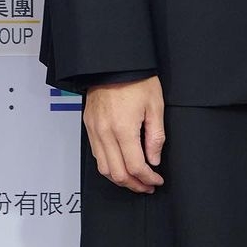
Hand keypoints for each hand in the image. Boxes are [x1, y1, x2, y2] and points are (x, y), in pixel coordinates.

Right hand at [83, 75, 165, 193]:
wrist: (113, 61)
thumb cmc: (136, 78)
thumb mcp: (155, 105)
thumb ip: (155, 137)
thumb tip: (153, 159)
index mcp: (123, 128)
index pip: (135, 167)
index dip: (148, 178)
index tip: (157, 179)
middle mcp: (105, 131)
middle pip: (117, 173)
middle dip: (135, 185)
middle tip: (147, 185)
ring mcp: (94, 128)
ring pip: (103, 168)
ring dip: (119, 178)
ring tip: (134, 179)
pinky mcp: (88, 123)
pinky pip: (96, 153)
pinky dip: (108, 165)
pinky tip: (119, 163)